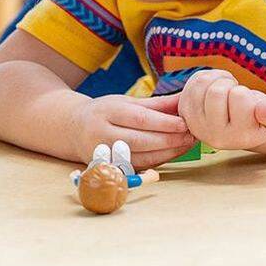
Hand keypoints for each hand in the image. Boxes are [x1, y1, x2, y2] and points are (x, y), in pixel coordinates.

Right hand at [70, 94, 194, 168]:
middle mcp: (102, 134)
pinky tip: (173, 152)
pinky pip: (137, 167)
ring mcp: (103, 154)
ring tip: (187, 144)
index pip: (140, 119)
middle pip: (140, 140)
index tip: (185, 123)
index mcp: (108, 112)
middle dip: (169, 140)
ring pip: (140, 157)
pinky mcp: (108, 167)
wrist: (73, 129)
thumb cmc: (106, 111)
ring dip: (168, 152)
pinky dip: (158, 160)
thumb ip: (157, 103)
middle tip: (191, 136)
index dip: (164, 123)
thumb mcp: (127, 101)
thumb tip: (187, 98)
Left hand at [177, 69, 265, 150]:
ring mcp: (194, 123)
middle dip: (230, 86)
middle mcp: (211, 135)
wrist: (237, 128)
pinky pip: (194, 81)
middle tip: (236, 96)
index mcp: (236, 138)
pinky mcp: (185, 112)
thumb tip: (264, 108)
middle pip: (216, 91)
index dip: (246, 93)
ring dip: (219, 80)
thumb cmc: (257, 120)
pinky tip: (217, 88)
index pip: (238, 97)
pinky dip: (209, 77)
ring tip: (228, 91)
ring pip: (202, 83)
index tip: (250, 104)